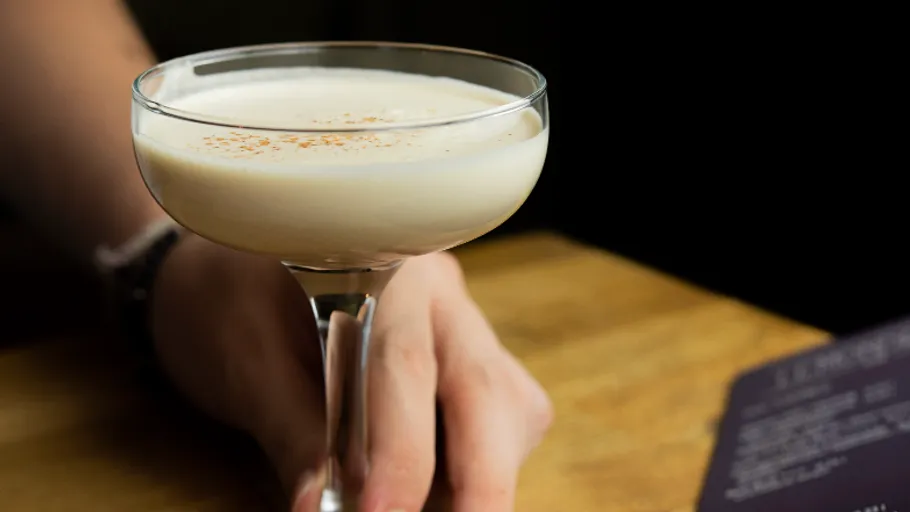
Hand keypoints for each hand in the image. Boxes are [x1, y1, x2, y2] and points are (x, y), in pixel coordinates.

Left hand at [151, 234, 552, 510]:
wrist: (228, 275)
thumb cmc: (228, 305)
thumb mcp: (243, 364)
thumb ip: (291, 432)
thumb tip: (320, 508)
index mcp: (379, 269)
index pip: (404, 364)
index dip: (401, 451)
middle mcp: (436, 293)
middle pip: (484, 386)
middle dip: (481, 475)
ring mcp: (460, 323)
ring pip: (509, 403)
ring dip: (487, 469)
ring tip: (439, 508)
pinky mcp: (467, 357)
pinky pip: (505, 412)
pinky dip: (485, 458)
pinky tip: (443, 481)